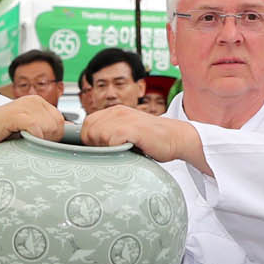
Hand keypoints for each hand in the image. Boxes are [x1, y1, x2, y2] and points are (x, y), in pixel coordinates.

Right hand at [0, 95, 65, 147]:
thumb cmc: (0, 132)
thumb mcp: (27, 127)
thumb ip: (45, 128)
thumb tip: (68, 132)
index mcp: (38, 102)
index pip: (61, 121)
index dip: (54, 136)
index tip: (40, 142)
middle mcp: (34, 100)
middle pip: (58, 125)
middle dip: (49, 139)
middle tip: (31, 141)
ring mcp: (25, 106)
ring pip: (49, 127)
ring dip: (39, 139)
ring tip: (24, 139)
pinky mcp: (16, 114)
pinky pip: (36, 129)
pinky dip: (33, 138)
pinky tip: (22, 139)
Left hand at [78, 104, 199, 163]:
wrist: (176, 138)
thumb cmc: (153, 140)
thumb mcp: (126, 133)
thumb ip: (110, 135)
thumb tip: (90, 149)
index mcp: (114, 111)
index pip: (87, 124)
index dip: (89, 139)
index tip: (101, 149)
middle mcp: (118, 111)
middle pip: (88, 131)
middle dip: (94, 145)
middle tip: (110, 152)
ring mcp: (125, 119)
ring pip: (97, 135)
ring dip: (105, 148)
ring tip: (120, 151)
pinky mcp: (132, 128)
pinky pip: (111, 140)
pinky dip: (115, 149)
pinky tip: (127, 150)